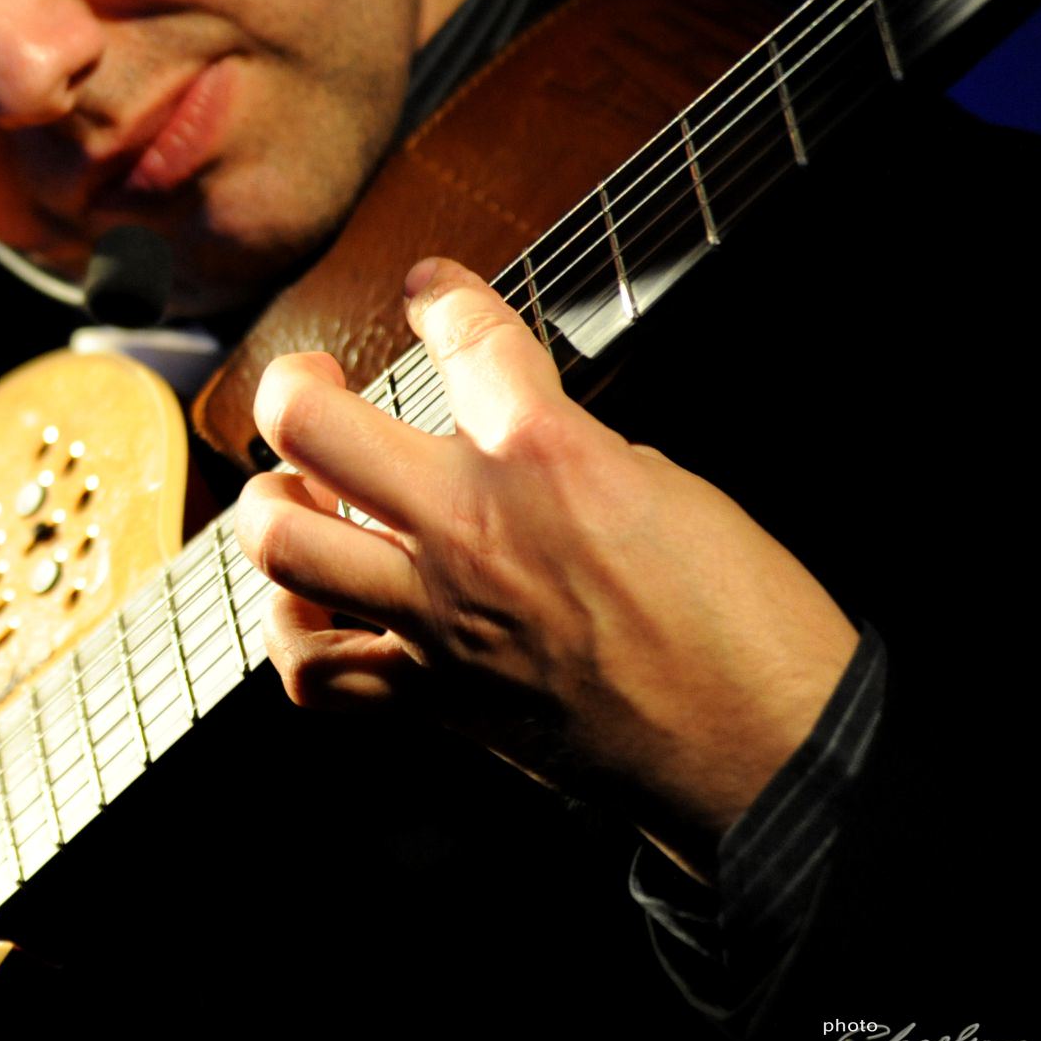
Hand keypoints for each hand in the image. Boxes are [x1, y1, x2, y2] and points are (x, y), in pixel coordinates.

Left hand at [233, 257, 857, 877]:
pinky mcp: (434, 697)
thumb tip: (513, 435)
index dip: (443, 296)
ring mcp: (437, 617)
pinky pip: (315, 671)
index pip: (464, 336)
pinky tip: (314, 604)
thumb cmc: (744, 620)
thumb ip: (567, 447)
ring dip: (276, 505)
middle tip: (314, 384)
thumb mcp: (669, 485)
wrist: (764, 750)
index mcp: (548, 457)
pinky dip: (298, 634)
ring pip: (282, 542)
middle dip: (296, 386)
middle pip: (309, 426)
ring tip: (301, 492)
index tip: (432, 290)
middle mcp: (471, 531)